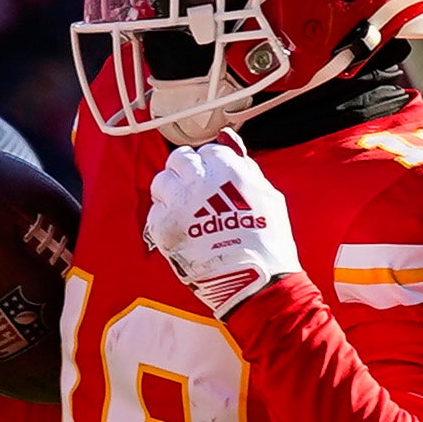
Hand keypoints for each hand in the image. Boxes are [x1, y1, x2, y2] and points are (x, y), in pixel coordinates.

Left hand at [144, 140, 299, 313]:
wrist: (258, 283)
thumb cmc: (268, 240)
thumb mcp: (267, 194)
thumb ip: (244, 163)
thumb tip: (227, 138)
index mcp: (228, 169)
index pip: (207, 151)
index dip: (213, 166)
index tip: (217, 182)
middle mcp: (199, 182)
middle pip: (178, 159)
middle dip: (187, 172)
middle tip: (197, 192)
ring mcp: (178, 205)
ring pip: (161, 182)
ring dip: (172, 192)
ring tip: (188, 211)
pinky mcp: (164, 230)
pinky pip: (154, 212)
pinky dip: (165, 219)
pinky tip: (183, 230)